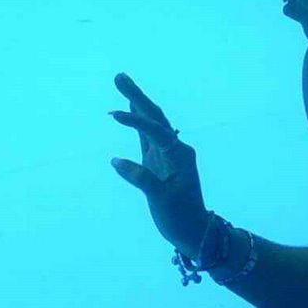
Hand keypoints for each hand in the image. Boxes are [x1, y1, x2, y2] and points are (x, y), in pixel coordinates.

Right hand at [110, 72, 208, 254]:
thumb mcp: (162, 200)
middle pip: (155, 116)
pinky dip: (137, 120)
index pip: (156, 130)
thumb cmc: (180, 217)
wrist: (194, 232)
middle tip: (119, 76)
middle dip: (137, 96)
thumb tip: (117, 161)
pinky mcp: (158, 161)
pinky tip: (128, 108)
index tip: (114, 116)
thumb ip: (142, 179)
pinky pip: (146, 135)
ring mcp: (166, 153)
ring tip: (121, 82)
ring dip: (136, 102)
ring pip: (150, 122)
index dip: (136, 121)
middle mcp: (175, 148)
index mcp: (179, 154)